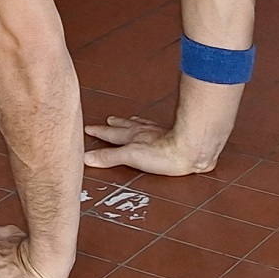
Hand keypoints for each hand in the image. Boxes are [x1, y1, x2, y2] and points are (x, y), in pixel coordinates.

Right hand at [84, 113, 221, 176]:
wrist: (192, 148)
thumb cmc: (164, 154)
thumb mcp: (131, 157)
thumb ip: (109, 157)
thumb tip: (86, 157)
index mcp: (132, 137)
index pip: (111, 134)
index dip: (99, 132)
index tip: (88, 128)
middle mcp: (143, 132)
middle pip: (125, 126)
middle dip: (115, 125)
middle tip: (108, 120)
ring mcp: (158, 133)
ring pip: (141, 125)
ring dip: (132, 123)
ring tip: (129, 120)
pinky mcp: (172, 137)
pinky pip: (156, 128)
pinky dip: (151, 127)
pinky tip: (155, 129)